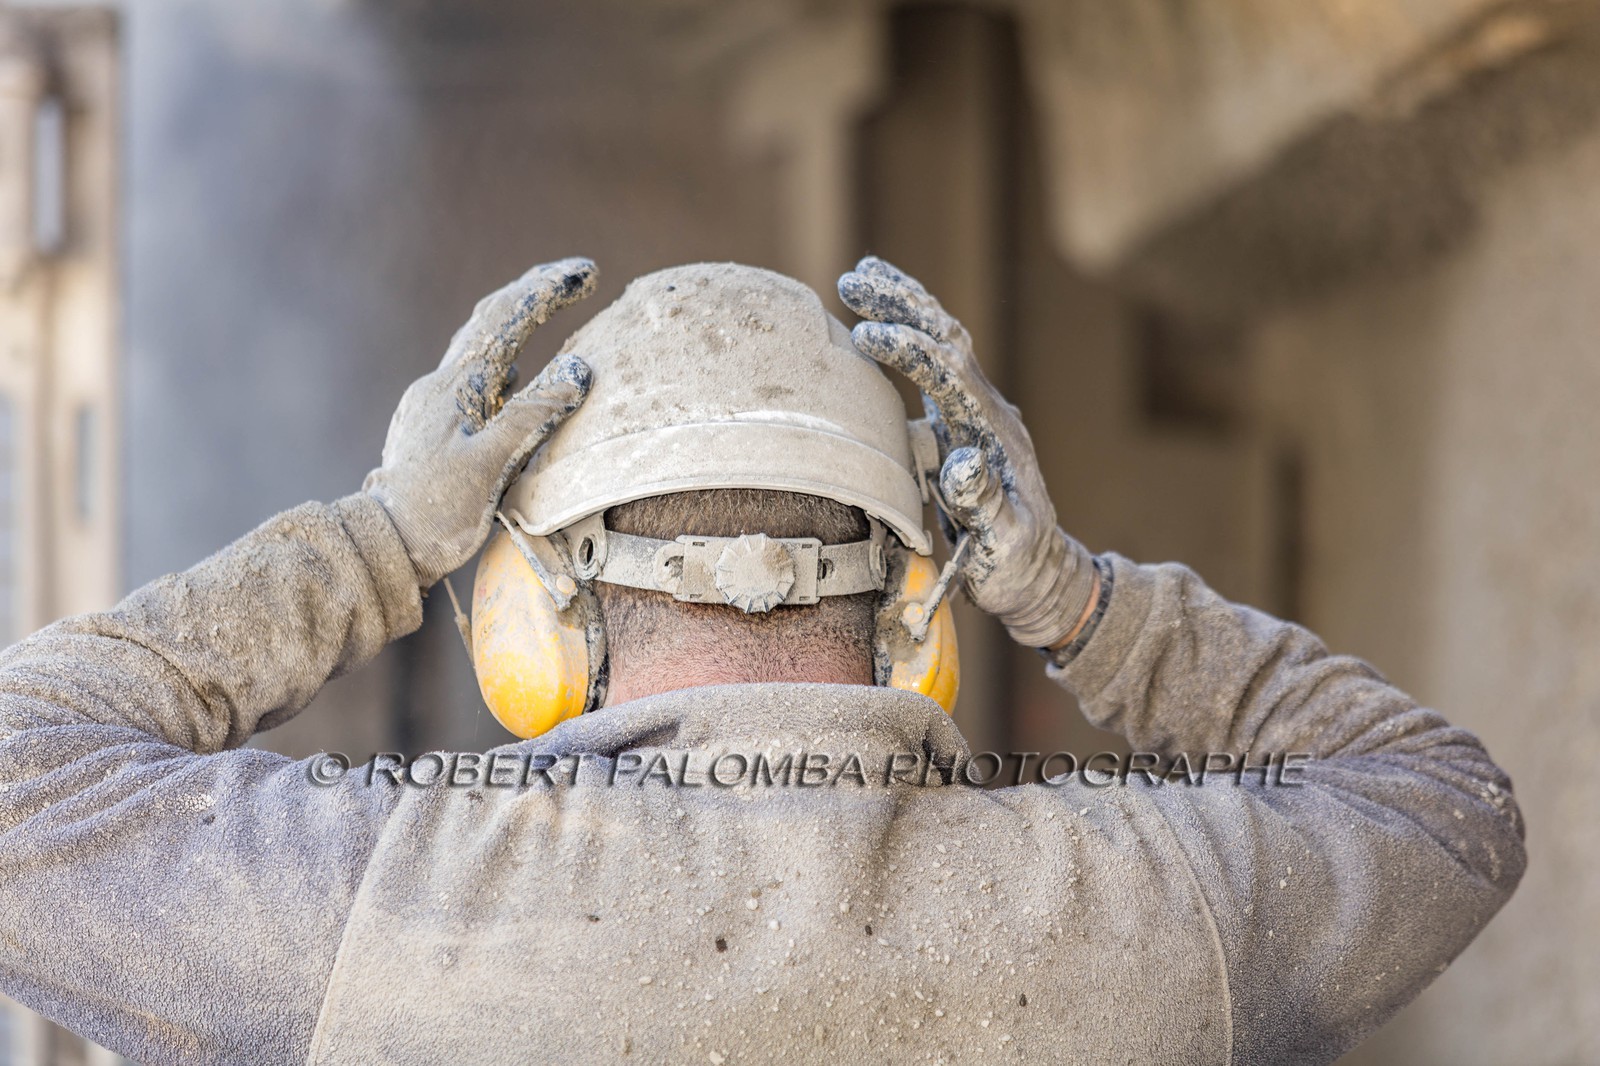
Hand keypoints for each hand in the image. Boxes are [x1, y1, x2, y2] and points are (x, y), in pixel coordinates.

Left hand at [364, 258, 596, 588]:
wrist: (382, 547)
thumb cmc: (433, 513)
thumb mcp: (490, 464)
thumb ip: (532, 414)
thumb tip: (578, 369)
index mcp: (454, 386)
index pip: (504, 318)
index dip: (546, 290)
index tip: (586, 272)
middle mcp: (440, 387)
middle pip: (489, 324)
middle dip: (532, 296)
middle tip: (575, 278)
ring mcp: (435, 407)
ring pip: (482, 351)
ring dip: (518, 326)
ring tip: (548, 309)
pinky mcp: (436, 430)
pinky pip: (478, 381)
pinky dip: (506, 363)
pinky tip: (517, 374)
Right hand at [838, 256, 1096, 648]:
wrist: (1040, 573)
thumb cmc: (1018, 565)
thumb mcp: (1003, 544)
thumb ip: (986, 504)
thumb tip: (964, 462)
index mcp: (995, 434)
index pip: (951, 373)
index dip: (910, 350)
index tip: (865, 336)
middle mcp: (988, 412)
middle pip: (949, 339)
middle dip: (904, 305)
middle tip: (852, 280)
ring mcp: (976, 414)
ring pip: (944, 341)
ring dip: (906, 306)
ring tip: (861, 276)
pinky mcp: (961, 423)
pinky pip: (935, 364)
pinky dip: (908, 332)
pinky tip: (879, 319)